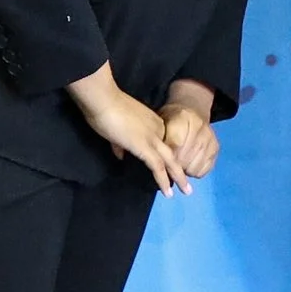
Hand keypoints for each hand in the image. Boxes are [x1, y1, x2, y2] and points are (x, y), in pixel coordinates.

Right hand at [68, 76, 185, 194]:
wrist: (103, 99)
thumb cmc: (106, 109)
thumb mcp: (115, 128)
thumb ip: (119, 143)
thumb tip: (120, 155)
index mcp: (152, 122)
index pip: (162, 143)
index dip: (167, 157)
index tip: (169, 169)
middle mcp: (157, 129)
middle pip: (173, 152)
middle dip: (180, 169)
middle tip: (187, 184)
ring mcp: (152, 138)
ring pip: (170, 161)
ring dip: (179, 178)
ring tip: (185, 191)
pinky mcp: (144, 147)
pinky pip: (158, 167)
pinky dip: (163, 181)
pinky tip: (167, 192)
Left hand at [161, 83, 220, 184]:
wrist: (193, 110)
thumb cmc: (172, 119)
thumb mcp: (161, 122)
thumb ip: (159, 138)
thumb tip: (156, 158)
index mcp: (184, 117)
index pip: (175, 145)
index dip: (166, 156)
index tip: (159, 160)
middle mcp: (201, 126)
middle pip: (184, 158)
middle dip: (173, 165)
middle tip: (167, 164)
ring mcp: (210, 138)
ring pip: (193, 167)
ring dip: (183, 169)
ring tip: (178, 162)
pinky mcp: (216, 148)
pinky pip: (202, 170)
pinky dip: (193, 171)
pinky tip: (188, 163)